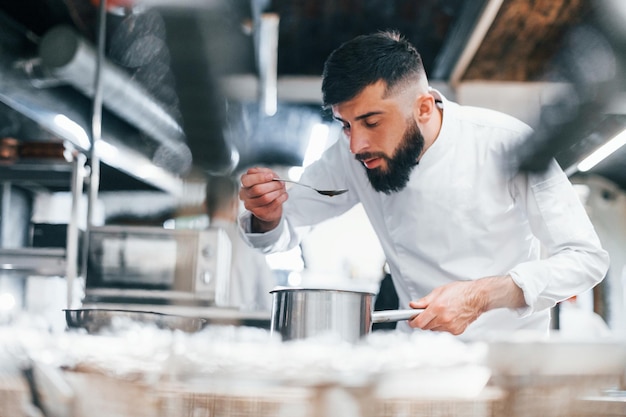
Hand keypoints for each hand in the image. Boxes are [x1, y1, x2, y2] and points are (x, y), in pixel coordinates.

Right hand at [239, 167, 288, 232]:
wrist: (271, 206)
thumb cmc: (268, 188)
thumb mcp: (266, 176)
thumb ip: (265, 172)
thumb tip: (269, 175)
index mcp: (245, 183)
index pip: (246, 180)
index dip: (259, 177)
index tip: (270, 176)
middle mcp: (245, 195)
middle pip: (257, 189)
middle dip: (272, 185)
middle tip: (281, 183)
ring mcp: (251, 205)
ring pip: (265, 198)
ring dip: (278, 192)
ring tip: (282, 189)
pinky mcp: (260, 213)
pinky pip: (273, 204)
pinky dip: (281, 198)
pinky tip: (284, 195)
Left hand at [407, 275, 525, 335]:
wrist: (478, 297)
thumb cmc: (461, 292)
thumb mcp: (438, 291)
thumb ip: (424, 301)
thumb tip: (413, 306)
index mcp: (438, 308)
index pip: (419, 322)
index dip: (412, 322)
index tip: (410, 321)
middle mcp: (444, 319)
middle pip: (425, 327)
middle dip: (423, 321)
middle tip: (425, 313)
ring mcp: (451, 327)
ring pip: (434, 329)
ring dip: (433, 323)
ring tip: (440, 312)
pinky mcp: (457, 331)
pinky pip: (444, 331)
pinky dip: (442, 325)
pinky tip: (448, 317)